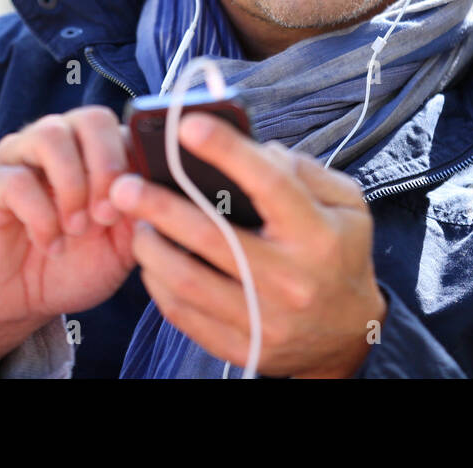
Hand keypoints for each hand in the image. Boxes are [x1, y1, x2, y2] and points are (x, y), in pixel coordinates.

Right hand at [0, 106, 137, 374]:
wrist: (16, 305)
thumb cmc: (71, 267)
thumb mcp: (120, 248)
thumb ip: (142, 215)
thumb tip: (166, 190)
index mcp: (92, 153)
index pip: (123, 126)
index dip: (136, 162)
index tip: (140, 205)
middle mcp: (56, 144)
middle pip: (91, 118)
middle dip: (107, 166)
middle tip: (106, 215)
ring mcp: (17, 158)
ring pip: (51, 134)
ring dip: (73, 185)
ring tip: (77, 227)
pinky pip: (16, 179)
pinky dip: (41, 216)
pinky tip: (49, 244)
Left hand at [108, 112, 385, 377]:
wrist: (347, 335)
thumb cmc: (339, 254)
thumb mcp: (347, 205)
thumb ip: (305, 170)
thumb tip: (254, 148)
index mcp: (318, 235)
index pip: (269, 184)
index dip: (226, 150)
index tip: (186, 125)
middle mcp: (291, 279)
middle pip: (212, 237)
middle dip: (160, 207)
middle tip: (124, 185)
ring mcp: (264, 319)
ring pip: (188, 280)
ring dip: (151, 247)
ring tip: (136, 222)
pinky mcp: (242, 347)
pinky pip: (183, 314)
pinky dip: (158, 283)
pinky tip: (151, 260)